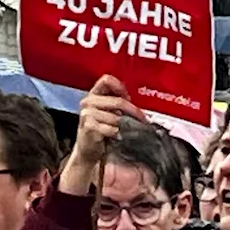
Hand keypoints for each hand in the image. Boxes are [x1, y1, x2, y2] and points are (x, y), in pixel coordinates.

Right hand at [60, 75, 146, 194]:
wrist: (88, 150)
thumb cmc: (100, 130)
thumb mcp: (107, 113)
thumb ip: (117, 104)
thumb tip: (136, 103)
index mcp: (93, 95)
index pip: (106, 80)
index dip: (120, 87)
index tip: (129, 97)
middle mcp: (88, 102)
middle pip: (118, 101)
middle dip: (134, 111)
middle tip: (142, 119)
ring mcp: (87, 114)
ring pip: (116, 117)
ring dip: (127, 125)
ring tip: (131, 129)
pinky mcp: (88, 127)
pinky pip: (111, 128)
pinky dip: (118, 133)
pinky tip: (118, 136)